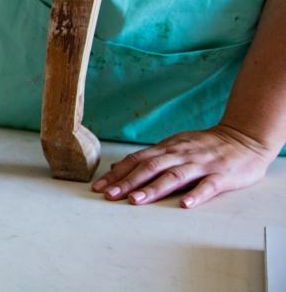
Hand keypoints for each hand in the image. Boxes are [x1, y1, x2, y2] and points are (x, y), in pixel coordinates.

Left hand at [91, 125, 276, 207]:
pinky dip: (196, 195)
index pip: (137, 160)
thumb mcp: (173, 146)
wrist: (244, 138)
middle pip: (150, 167)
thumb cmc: (204, 146)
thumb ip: (148, 157)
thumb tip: (116, 169)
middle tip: (109, 195)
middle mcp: (180, 154)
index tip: (99, 187)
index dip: (118, 174)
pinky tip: (184, 205)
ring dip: (153, 188)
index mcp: (167, 148)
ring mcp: (201, 165)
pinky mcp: (221, 176)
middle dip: (128, 182)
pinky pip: (208, 186)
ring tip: (136, 201)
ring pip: (174, 176)